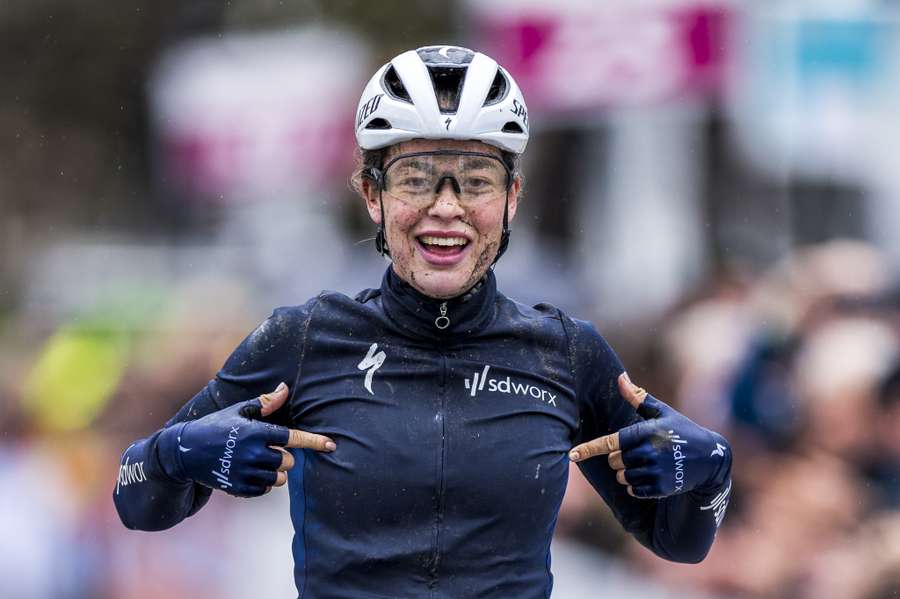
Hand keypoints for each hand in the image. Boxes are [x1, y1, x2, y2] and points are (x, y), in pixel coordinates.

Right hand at [164, 382, 335, 496]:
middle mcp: (252, 454)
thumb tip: (286, 388)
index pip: (292, 437)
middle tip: (266, 449)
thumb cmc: (218, 426)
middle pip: (289, 461)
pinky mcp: (240, 489)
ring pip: (280, 477)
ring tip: (257, 460)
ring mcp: (246, 473)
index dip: (314, 441)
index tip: (332, 445)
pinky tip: (249, 471)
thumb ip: (266, 402)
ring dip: (276, 470)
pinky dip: (264, 482)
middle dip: (284, 456)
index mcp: (255, 432)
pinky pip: (266, 489)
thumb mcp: (240, 410)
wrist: (186, 452)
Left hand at [568, 373, 729, 498]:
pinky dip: (635, 486)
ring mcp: (655, 471)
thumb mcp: (662, 412)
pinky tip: (650, 477)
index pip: (610, 442)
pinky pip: (633, 489)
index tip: (571, 454)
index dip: (589, 449)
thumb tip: (620, 377)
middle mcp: (648, 452)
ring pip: (622, 476)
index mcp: (645, 431)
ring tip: (646, 464)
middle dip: (618, 458)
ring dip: (627, 472)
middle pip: (614, 460)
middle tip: (638, 452)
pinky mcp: (660, 488)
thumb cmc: (681, 430)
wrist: (709, 457)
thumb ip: (637, 397)